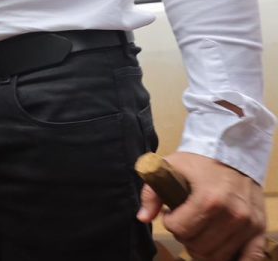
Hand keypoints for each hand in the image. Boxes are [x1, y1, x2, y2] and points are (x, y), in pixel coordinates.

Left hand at [137, 152, 266, 260]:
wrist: (234, 153)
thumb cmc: (200, 162)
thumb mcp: (170, 167)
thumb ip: (152, 193)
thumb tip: (142, 218)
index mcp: (209, 199)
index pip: (180, 229)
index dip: (170, 223)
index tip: (171, 214)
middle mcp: (233, 214)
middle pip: (199, 246)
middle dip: (186, 236)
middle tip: (186, 222)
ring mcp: (249, 224)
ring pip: (218, 255)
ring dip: (204, 247)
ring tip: (201, 230)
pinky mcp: (260, 228)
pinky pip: (249, 258)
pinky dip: (233, 258)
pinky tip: (220, 247)